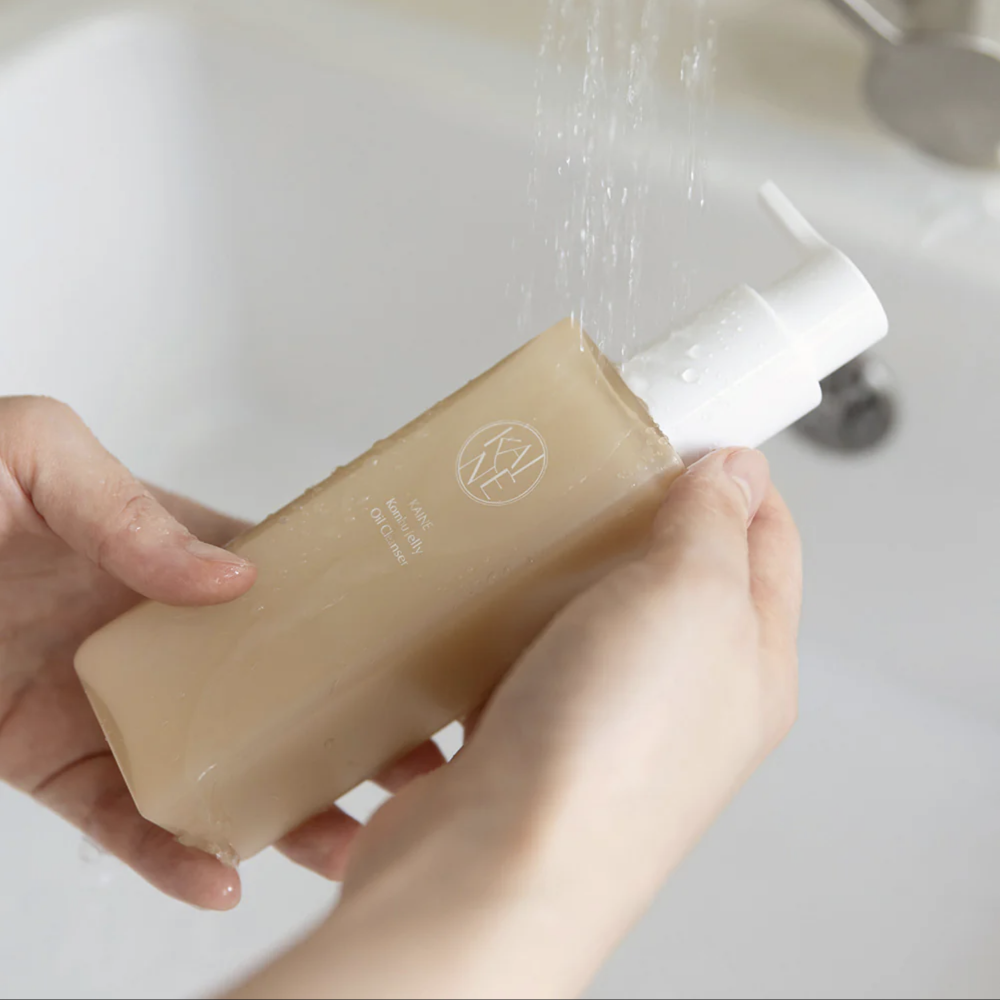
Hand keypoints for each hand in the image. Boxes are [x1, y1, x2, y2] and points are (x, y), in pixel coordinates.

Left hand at [0, 396, 442, 909]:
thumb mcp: (37, 453)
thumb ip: (129, 508)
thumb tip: (231, 578)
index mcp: (175, 556)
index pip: (289, 593)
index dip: (358, 626)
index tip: (421, 660)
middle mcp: (163, 637)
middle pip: (278, 694)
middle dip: (350, 733)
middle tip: (423, 769)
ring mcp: (116, 705)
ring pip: (219, 768)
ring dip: (285, 811)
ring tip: (351, 845)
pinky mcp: (55, 763)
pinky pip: (122, 820)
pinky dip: (171, 855)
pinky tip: (219, 876)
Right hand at [228, 447, 800, 998]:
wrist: (492, 868)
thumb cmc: (604, 751)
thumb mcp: (689, 598)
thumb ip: (714, 526)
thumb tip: (736, 471)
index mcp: (745, 668)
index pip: (766, 548)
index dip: (738, 480)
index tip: (690, 427)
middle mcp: (677, 705)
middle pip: (665, 585)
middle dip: (627, 523)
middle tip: (585, 471)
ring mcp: (594, 728)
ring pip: (575, 627)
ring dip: (543, 586)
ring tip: (511, 538)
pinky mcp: (516, 748)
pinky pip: (499, 676)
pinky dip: (478, 649)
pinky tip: (456, 621)